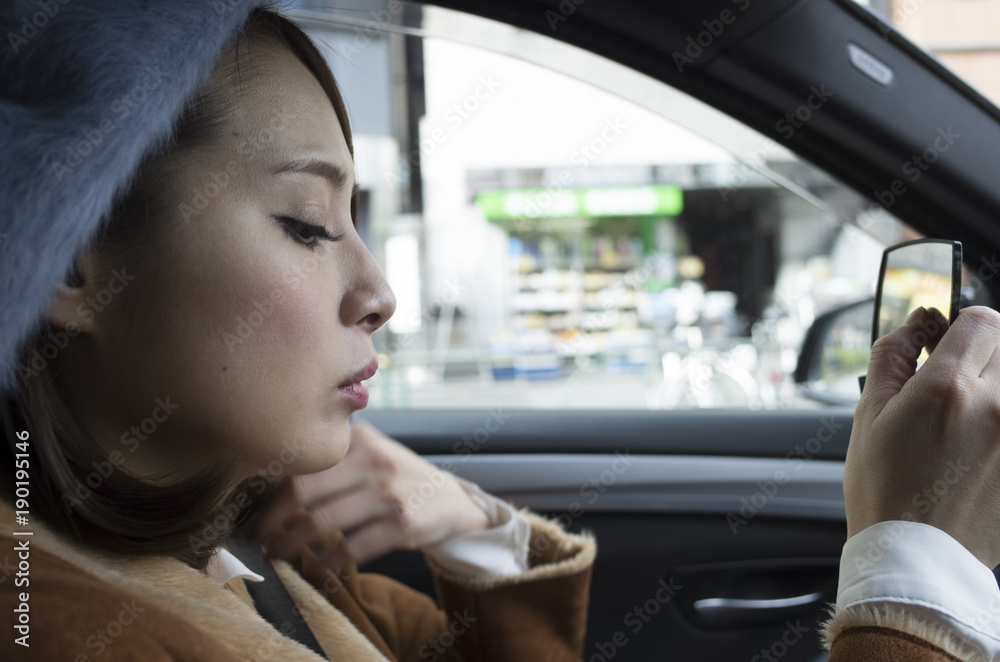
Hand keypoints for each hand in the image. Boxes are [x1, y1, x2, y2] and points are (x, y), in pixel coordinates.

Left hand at [249, 420, 489, 565]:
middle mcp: (375, 462)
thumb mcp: (373, 452)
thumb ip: (334, 458)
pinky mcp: (402, 526)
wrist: (452, 501)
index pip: (303, 462)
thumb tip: (272, 480)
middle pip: (305, 491)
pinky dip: (324, 562)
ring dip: (291, 544)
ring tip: (275, 553)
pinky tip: (311, 567)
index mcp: (361, 439)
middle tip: (258, 536)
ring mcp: (390, 495)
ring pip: (323, 523)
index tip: (253, 509)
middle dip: (273, 519)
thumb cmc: (399, 478)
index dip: (271, 489)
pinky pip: (351, 549)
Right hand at [845, 305, 999, 566]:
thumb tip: (915, 323)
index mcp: (947, 389)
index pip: (980, 320)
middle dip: (981, 354)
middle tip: (954, 383)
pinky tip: (976, 446)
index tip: (945, 344)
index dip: (958, 326)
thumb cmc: (885, 490)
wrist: (916, 555)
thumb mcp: (868, 416)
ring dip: (993, 389)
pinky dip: (998, 420)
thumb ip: (893, 358)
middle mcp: (995, 406)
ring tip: (967, 418)